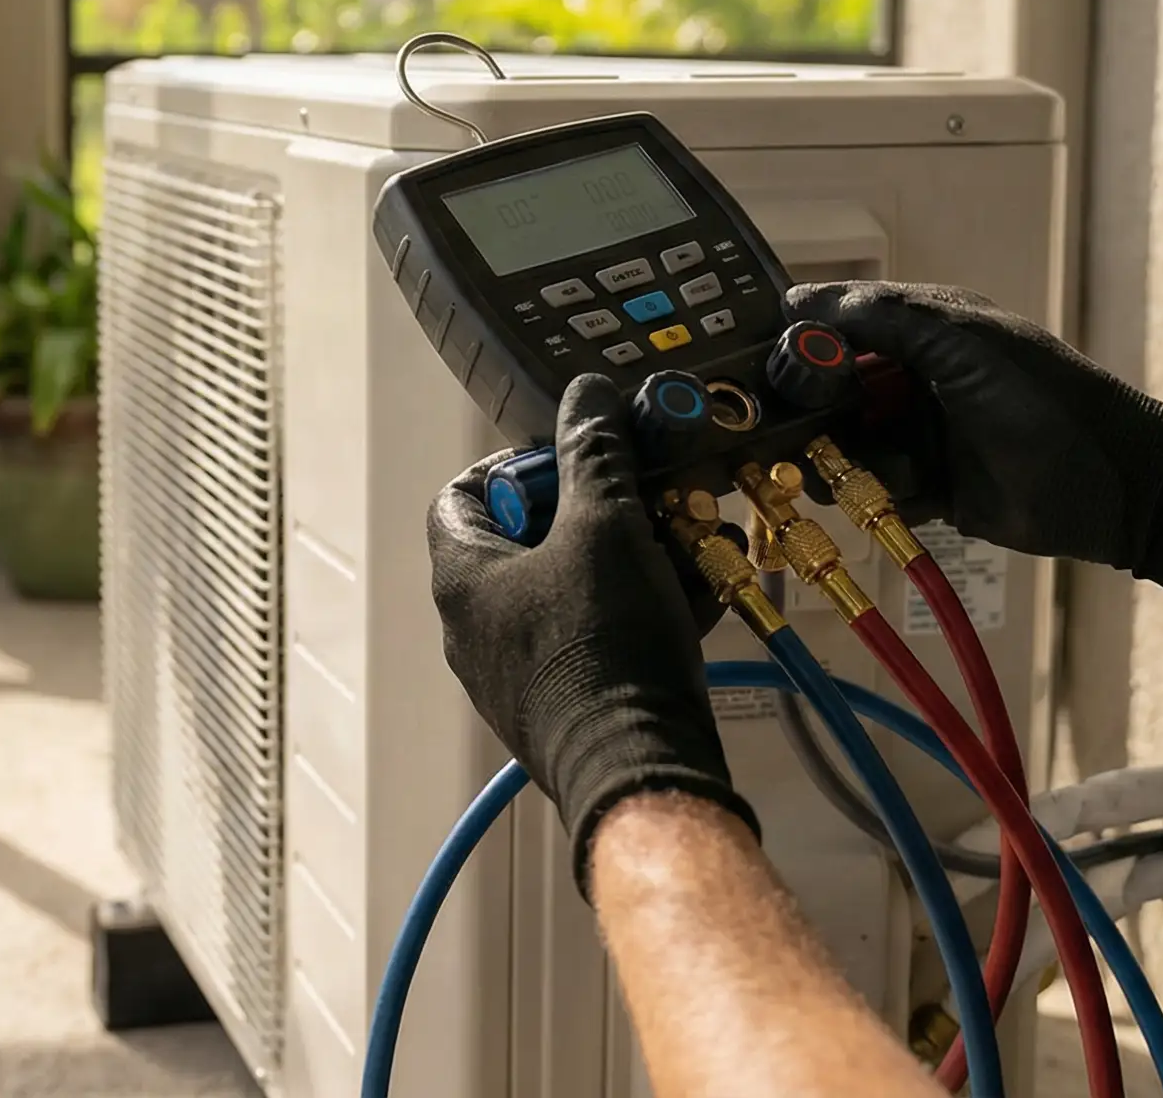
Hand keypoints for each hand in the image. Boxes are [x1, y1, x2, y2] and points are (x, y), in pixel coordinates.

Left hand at [427, 375, 756, 895]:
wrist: (639, 770)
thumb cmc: (605, 645)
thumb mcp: (607, 526)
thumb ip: (595, 454)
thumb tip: (586, 393)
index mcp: (461, 578)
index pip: (462, 494)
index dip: (518, 463)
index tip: (576, 456)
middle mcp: (474, 626)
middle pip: (529, 538)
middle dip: (600, 509)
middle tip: (650, 493)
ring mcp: (518, 671)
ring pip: (574, 588)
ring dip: (634, 555)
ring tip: (692, 537)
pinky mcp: (565, 705)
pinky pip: (598, 636)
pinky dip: (642, 607)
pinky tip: (701, 590)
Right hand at [784, 280, 1162, 612]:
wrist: (1113, 485)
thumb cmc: (1044, 397)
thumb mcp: (964, 340)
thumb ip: (884, 316)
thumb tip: (799, 299)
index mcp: (921, 328)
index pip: (837, 322)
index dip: (798, 337)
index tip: (760, 359)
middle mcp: (910, 378)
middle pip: (829, 388)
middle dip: (806, 405)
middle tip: (782, 424)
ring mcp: (916, 434)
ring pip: (842, 441)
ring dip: (832, 453)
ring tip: (838, 461)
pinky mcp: (925, 489)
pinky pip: (870, 488)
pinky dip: (867, 492)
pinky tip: (880, 490)